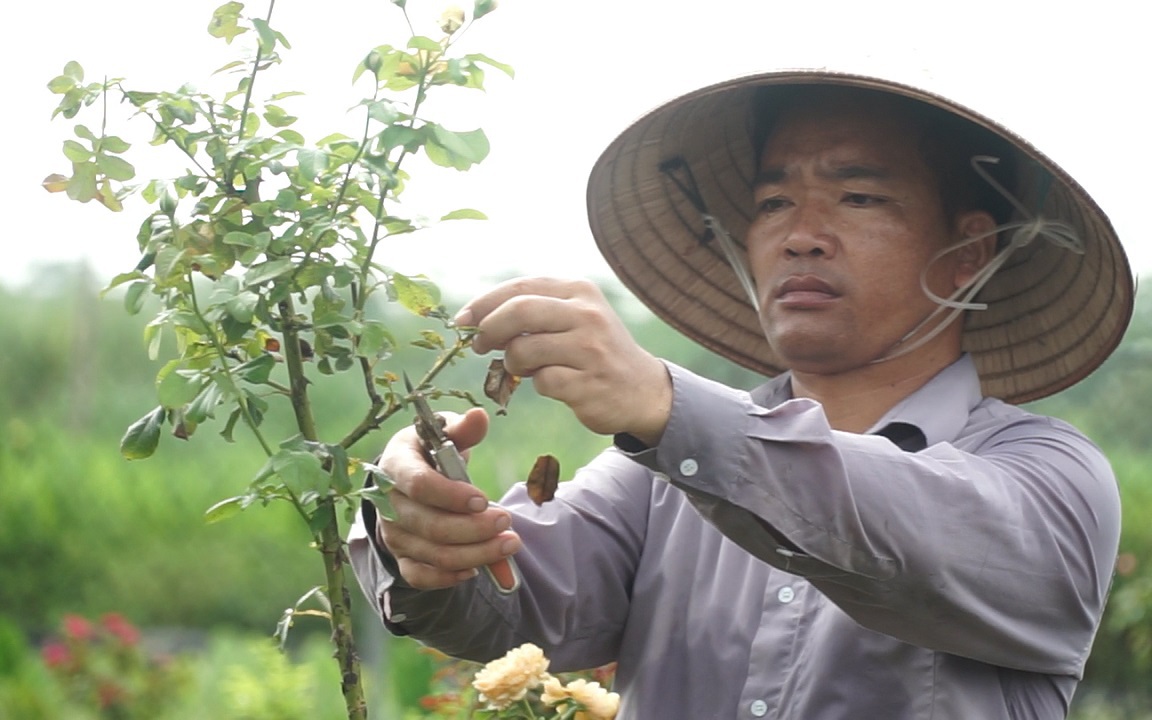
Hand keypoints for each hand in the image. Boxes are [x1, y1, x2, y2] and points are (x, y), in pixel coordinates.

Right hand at [375, 408, 521, 589]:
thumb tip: (480, 417)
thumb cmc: (431, 451)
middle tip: (506, 522)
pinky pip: (420, 576)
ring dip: (474, 554)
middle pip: (429, 525)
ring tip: (508, 544)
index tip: (484, 499)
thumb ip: (463, 429)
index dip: (451, 496)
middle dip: (472, 529)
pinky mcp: (401, 555)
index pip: (419, 485)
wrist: (406, 476)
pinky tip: (476, 569)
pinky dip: (448, 578)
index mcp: (396, 465)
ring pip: (431, 554)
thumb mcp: (444, 433)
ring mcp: (393, 533)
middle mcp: (388, 502)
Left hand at [456, 277, 671, 444]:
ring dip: (513, 363)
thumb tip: (475, 317)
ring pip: (524, 350)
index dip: (484, 303)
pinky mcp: (589, 383)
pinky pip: (542, 382)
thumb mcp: (574, 317)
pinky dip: (539, 384)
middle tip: (478, 346)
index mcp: (580, 291)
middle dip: (489, 329)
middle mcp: (587, 315)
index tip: (463, 320)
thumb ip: (534, 310)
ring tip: (525, 368)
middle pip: (519, 311)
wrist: (642, 389)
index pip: (520, 287)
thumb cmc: (594, 350)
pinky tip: (556, 383)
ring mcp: (590, 349)